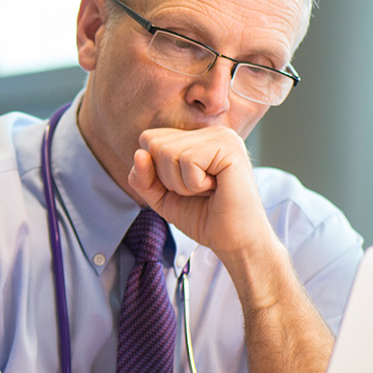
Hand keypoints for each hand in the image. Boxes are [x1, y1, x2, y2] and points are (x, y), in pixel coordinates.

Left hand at [127, 127, 271, 254]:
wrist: (234, 241)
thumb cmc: (204, 217)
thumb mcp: (161, 197)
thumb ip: (143, 177)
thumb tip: (139, 153)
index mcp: (195, 138)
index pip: (149, 139)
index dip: (155, 171)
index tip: (184, 187)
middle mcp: (208, 131)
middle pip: (154, 144)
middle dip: (167, 178)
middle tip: (196, 191)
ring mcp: (220, 136)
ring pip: (168, 151)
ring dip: (181, 183)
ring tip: (207, 190)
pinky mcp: (228, 147)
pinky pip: (188, 160)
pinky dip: (194, 184)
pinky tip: (215, 188)